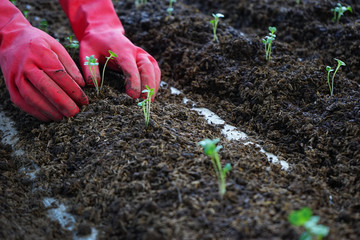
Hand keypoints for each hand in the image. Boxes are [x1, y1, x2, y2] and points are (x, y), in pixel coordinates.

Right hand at [0, 2, 87, 120]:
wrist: (8, 38)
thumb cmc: (37, 43)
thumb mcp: (56, 46)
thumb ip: (69, 65)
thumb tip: (81, 84)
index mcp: (40, 52)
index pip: (59, 74)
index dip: (73, 90)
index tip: (84, 100)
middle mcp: (25, 65)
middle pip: (46, 87)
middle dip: (62, 103)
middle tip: (75, 112)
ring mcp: (15, 76)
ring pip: (32, 97)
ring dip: (49, 110)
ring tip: (63, 117)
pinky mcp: (9, 85)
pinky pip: (21, 102)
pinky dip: (35, 112)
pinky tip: (48, 117)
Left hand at [80, 30, 160, 99]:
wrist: (104, 31)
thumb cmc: (94, 44)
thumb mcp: (87, 53)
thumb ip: (90, 68)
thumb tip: (94, 85)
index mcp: (121, 49)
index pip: (130, 66)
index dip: (133, 81)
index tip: (132, 95)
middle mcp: (135, 51)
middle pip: (146, 67)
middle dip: (148, 84)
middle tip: (145, 100)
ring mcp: (142, 54)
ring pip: (153, 68)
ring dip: (153, 84)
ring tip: (149, 100)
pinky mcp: (145, 58)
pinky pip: (155, 70)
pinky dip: (155, 81)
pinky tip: (151, 93)